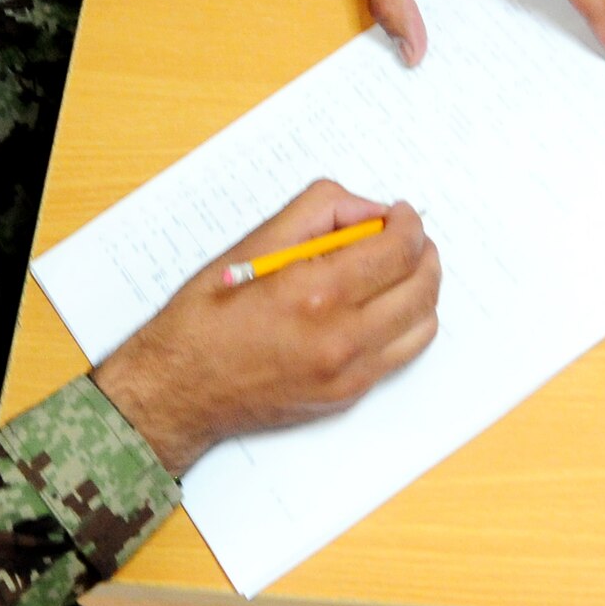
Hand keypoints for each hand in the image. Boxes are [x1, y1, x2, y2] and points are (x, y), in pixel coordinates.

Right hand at [93, 181, 439, 475]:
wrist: (180, 391)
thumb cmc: (205, 318)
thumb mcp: (252, 245)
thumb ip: (316, 212)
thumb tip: (367, 210)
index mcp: (315, 293)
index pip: (398, 251)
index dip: (408, 224)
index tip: (399, 213)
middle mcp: (341, 338)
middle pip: (422, 286)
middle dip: (422, 251)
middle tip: (402, 236)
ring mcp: (350, 373)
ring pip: (424, 323)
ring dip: (420, 288)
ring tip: (393, 270)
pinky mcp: (349, 395)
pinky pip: (403, 354)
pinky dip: (403, 323)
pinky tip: (377, 306)